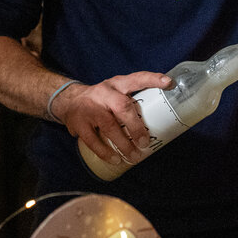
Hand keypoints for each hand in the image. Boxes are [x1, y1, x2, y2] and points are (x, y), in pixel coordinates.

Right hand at [57, 71, 171, 165]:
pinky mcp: (79, 123)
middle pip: (122, 107)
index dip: (152, 79)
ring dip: (124, 144)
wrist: (68, 100)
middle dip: (136, 126)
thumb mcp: (115, 92)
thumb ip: (130, 103)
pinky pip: (93, 141)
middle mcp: (104, 93)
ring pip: (110, 127)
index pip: (137, 79)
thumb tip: (158, 123)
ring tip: (134, 156)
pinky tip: (116, 159)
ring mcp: (90, 108)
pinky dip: (106, 152)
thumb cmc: (101, 100)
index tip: (168, 82)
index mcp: (117, 84)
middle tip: (145, 142)